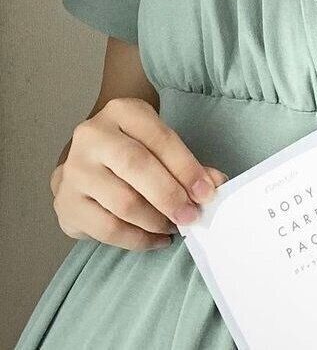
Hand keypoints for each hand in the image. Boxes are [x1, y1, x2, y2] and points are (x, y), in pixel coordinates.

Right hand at [50, 97, 228, 251]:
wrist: (89, 158)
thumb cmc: (133, 149)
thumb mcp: (159, 144)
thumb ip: (187, 164)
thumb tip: (216, 184)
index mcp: (121, 111)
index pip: (159, 138)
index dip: (186, 167)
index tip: (207, 193)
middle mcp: (92, 135)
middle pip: (136, 166)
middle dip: (170, 196)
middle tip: (191, 216)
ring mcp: (74, 169)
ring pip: (122, 202)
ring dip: (156, 221)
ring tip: (173, 226)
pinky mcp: (65, 202)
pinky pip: (107, 229)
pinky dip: (138, 239)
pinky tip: (155, 239)